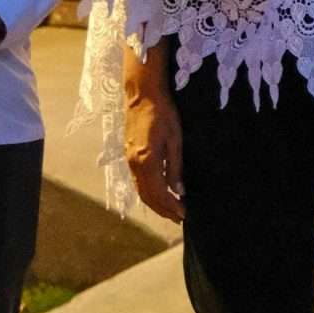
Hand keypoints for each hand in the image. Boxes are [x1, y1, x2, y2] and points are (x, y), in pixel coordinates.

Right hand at [123, 91, 185, 223]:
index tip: (184, 214)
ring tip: (171, 210)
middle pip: (147, 196)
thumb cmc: (163, 113)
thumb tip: (179, 191)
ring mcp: (129, 160)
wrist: (142, 95)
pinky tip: (159, 193)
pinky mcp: (129, 155)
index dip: (171, 207)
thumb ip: (175, 167)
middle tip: (179, 218)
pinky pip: (138, 181)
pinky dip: (148, 192)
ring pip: (141, 190)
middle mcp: (134, 164)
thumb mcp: (175, 139)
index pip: (158, 193)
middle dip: (163, 210)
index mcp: (146, 161)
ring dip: (155, 203)